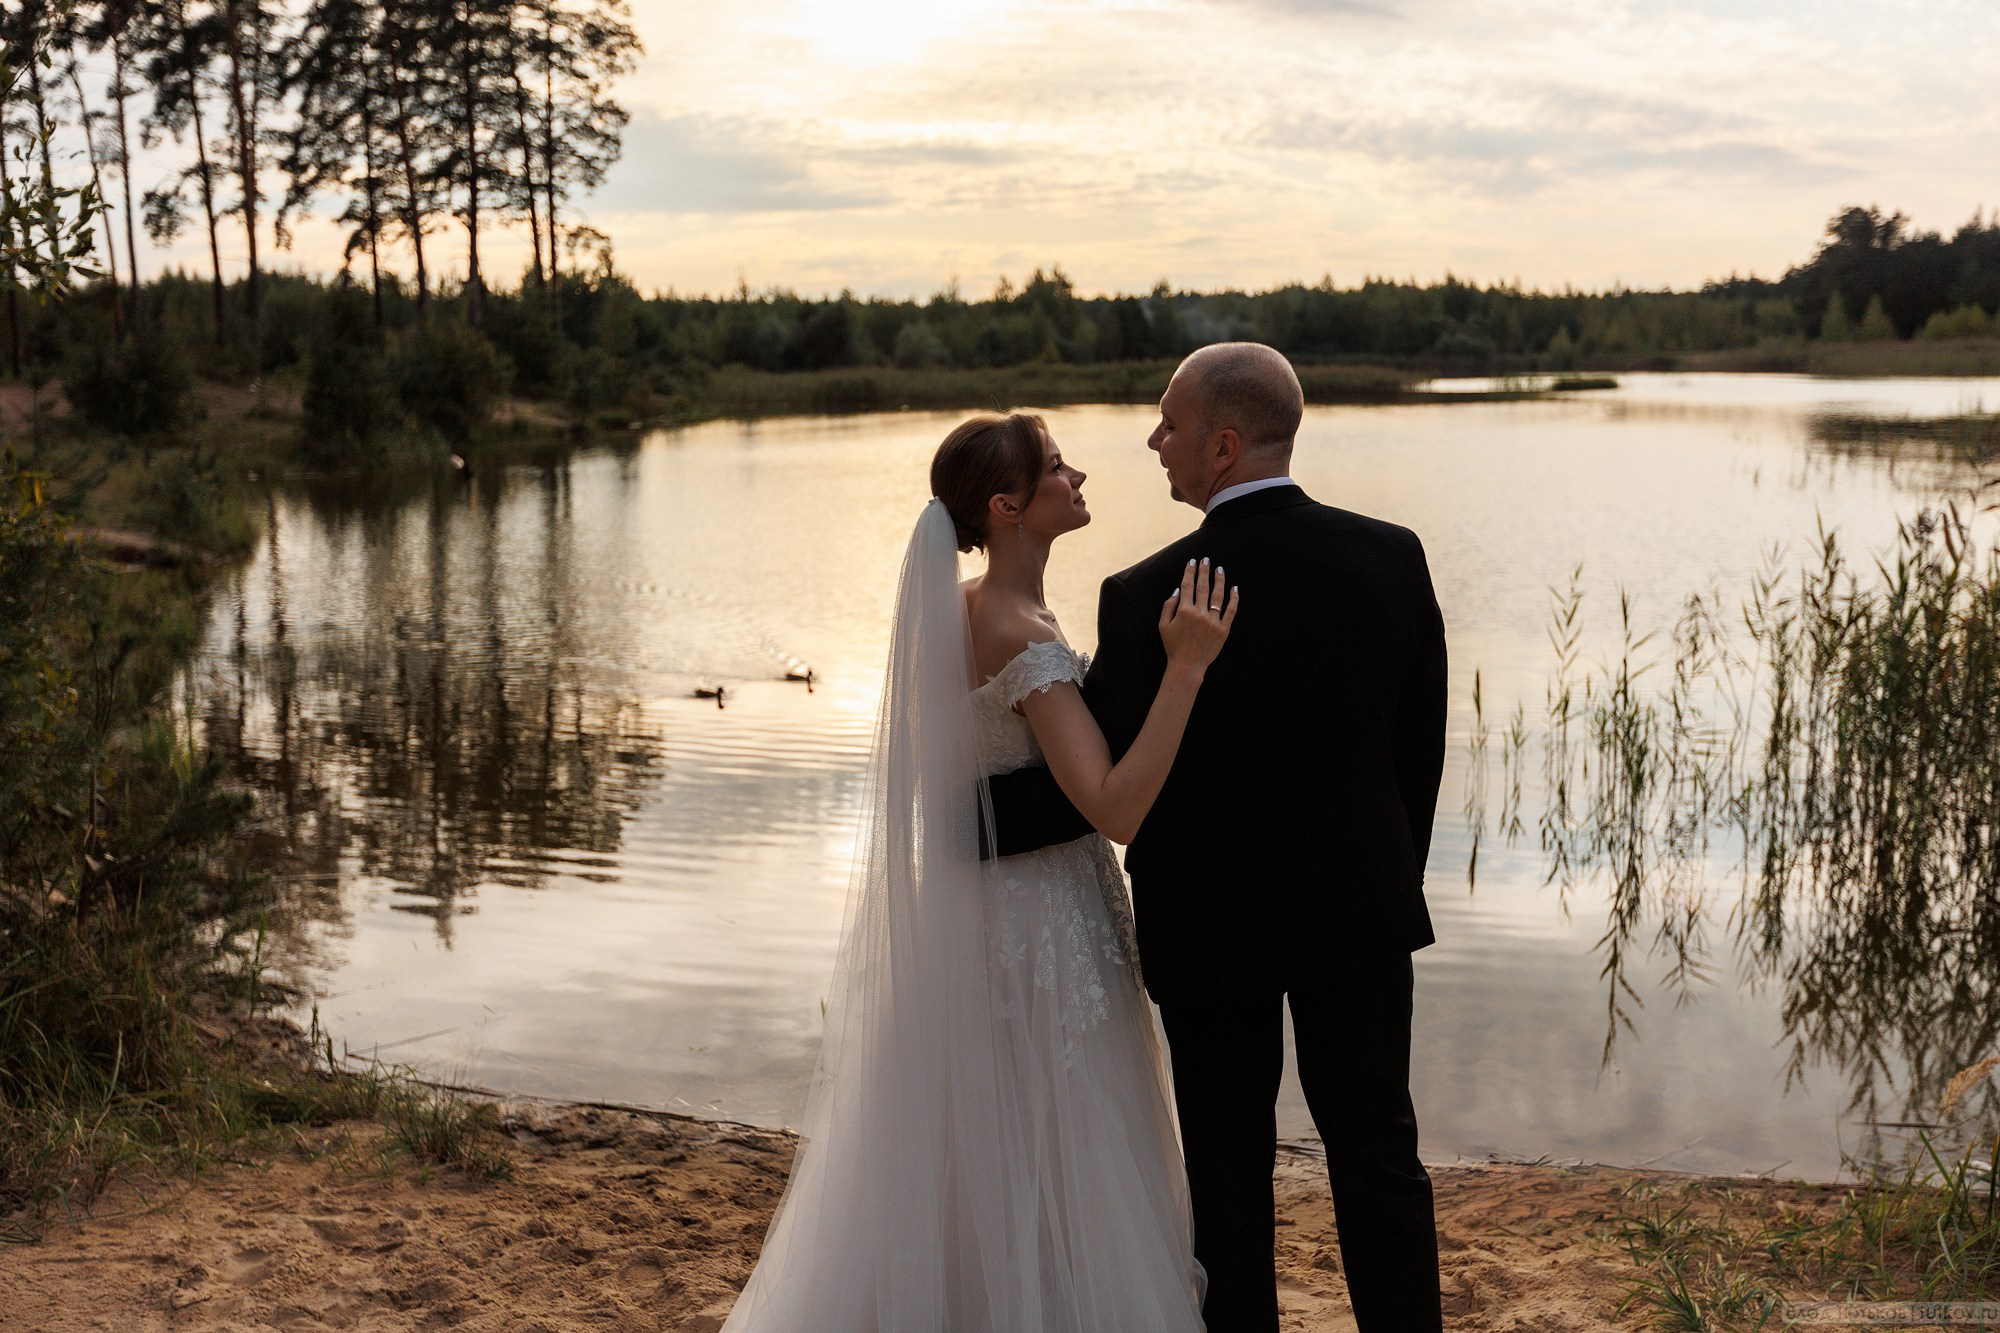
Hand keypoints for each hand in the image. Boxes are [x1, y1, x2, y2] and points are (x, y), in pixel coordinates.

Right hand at [1158, 556, 1238, 675]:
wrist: (1187, 666)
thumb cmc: (1173, 646)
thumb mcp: (1163, 626)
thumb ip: (1168, 606)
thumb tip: (1177, 589)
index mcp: (1184, 611)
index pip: (1187, 586)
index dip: (1189, 572)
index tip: (1192, 561)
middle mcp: (1200, 614)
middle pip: (1203, 587)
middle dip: (1204, 571)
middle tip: (1206, 559)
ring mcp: (1213, 621)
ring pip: (1218, 595)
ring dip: (1219, 580)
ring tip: (1219, 569)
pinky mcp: (1223, 630)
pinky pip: (1231, 610)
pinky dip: (1234, 598)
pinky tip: (1234, 588)